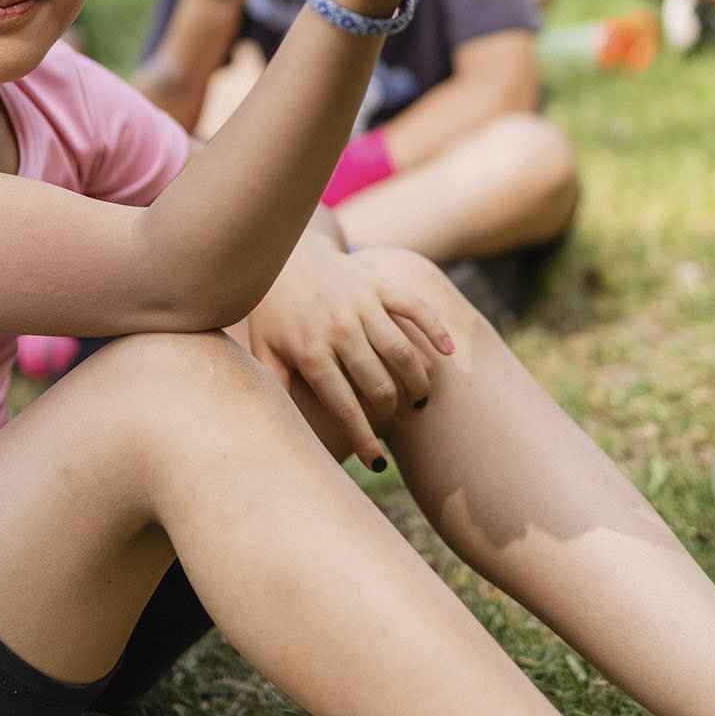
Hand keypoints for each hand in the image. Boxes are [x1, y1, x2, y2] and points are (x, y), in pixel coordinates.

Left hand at [245, 233, 454, 470]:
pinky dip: (436, 330)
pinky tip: (448, 353)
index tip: (377, 462)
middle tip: (394, 423)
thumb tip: (285, 436)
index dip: (364, 439)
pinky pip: (416, 308)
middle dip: (391, 413)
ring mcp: (362, 304)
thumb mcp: (266, 351)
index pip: (344, 407)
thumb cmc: (274, 311)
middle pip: (379, 384)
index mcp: (310, 351)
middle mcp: (339, 329)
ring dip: (417, 381)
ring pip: (402, 352)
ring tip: (420, 400)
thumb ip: (278, 389)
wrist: (285, 253)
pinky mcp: (379, 285)